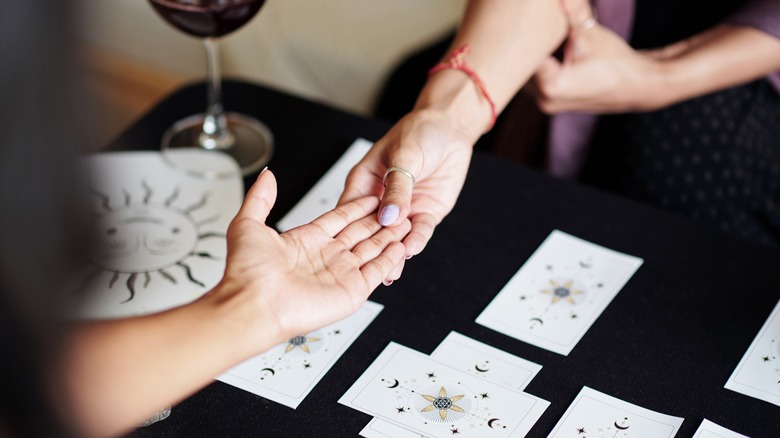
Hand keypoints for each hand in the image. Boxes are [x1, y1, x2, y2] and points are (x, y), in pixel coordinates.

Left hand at [214, 169, 409, 349]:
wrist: (253, 306)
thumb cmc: (246, 273)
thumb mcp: (247, 224)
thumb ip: (261, 198)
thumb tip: (266, 175)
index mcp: (305, 240)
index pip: (339, 219)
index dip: (357, 207)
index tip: (372, 196)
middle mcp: (324, 257)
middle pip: (359, 233)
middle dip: (379, 220)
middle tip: (397, 207)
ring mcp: (339, 274)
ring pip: (372, 250)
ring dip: (389, 236)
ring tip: (406, 222)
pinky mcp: (351, 291)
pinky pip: (376, 271)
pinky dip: (390, 259)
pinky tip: (402, 247)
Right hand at [338, 109, 473, 258]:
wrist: (451, 129)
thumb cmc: (419, 132)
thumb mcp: (404, 156)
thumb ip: (397, 188)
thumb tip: (387, 217)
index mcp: (364, 183)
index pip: (351, 211)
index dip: (348, 229)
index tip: (346, 249)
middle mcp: (381, 200)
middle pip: (372, 230)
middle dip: (371, 249)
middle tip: (368, 268)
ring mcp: (403, 209)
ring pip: (395, 236)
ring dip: (393, 252)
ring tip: (390, 270)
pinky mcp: (425, 213)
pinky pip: (419, 231)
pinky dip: (415, 241)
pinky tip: (410, 250)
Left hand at [530, 0, 666, 113]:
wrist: (635, 86)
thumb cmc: (614, 59)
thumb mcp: (589, 31)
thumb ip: (570, 11)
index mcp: (552, 85)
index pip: (524, 54)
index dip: (520, 31)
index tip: (519, 16)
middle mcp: (543, 99)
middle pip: (520, 65)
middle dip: (521, 41)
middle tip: (517, 19)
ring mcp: (544, 102)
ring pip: (524, 72)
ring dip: (527, 53)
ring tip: (525, 29)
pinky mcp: (547, 100)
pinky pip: (531, 78)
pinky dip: (533, 61)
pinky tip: (538, 44)